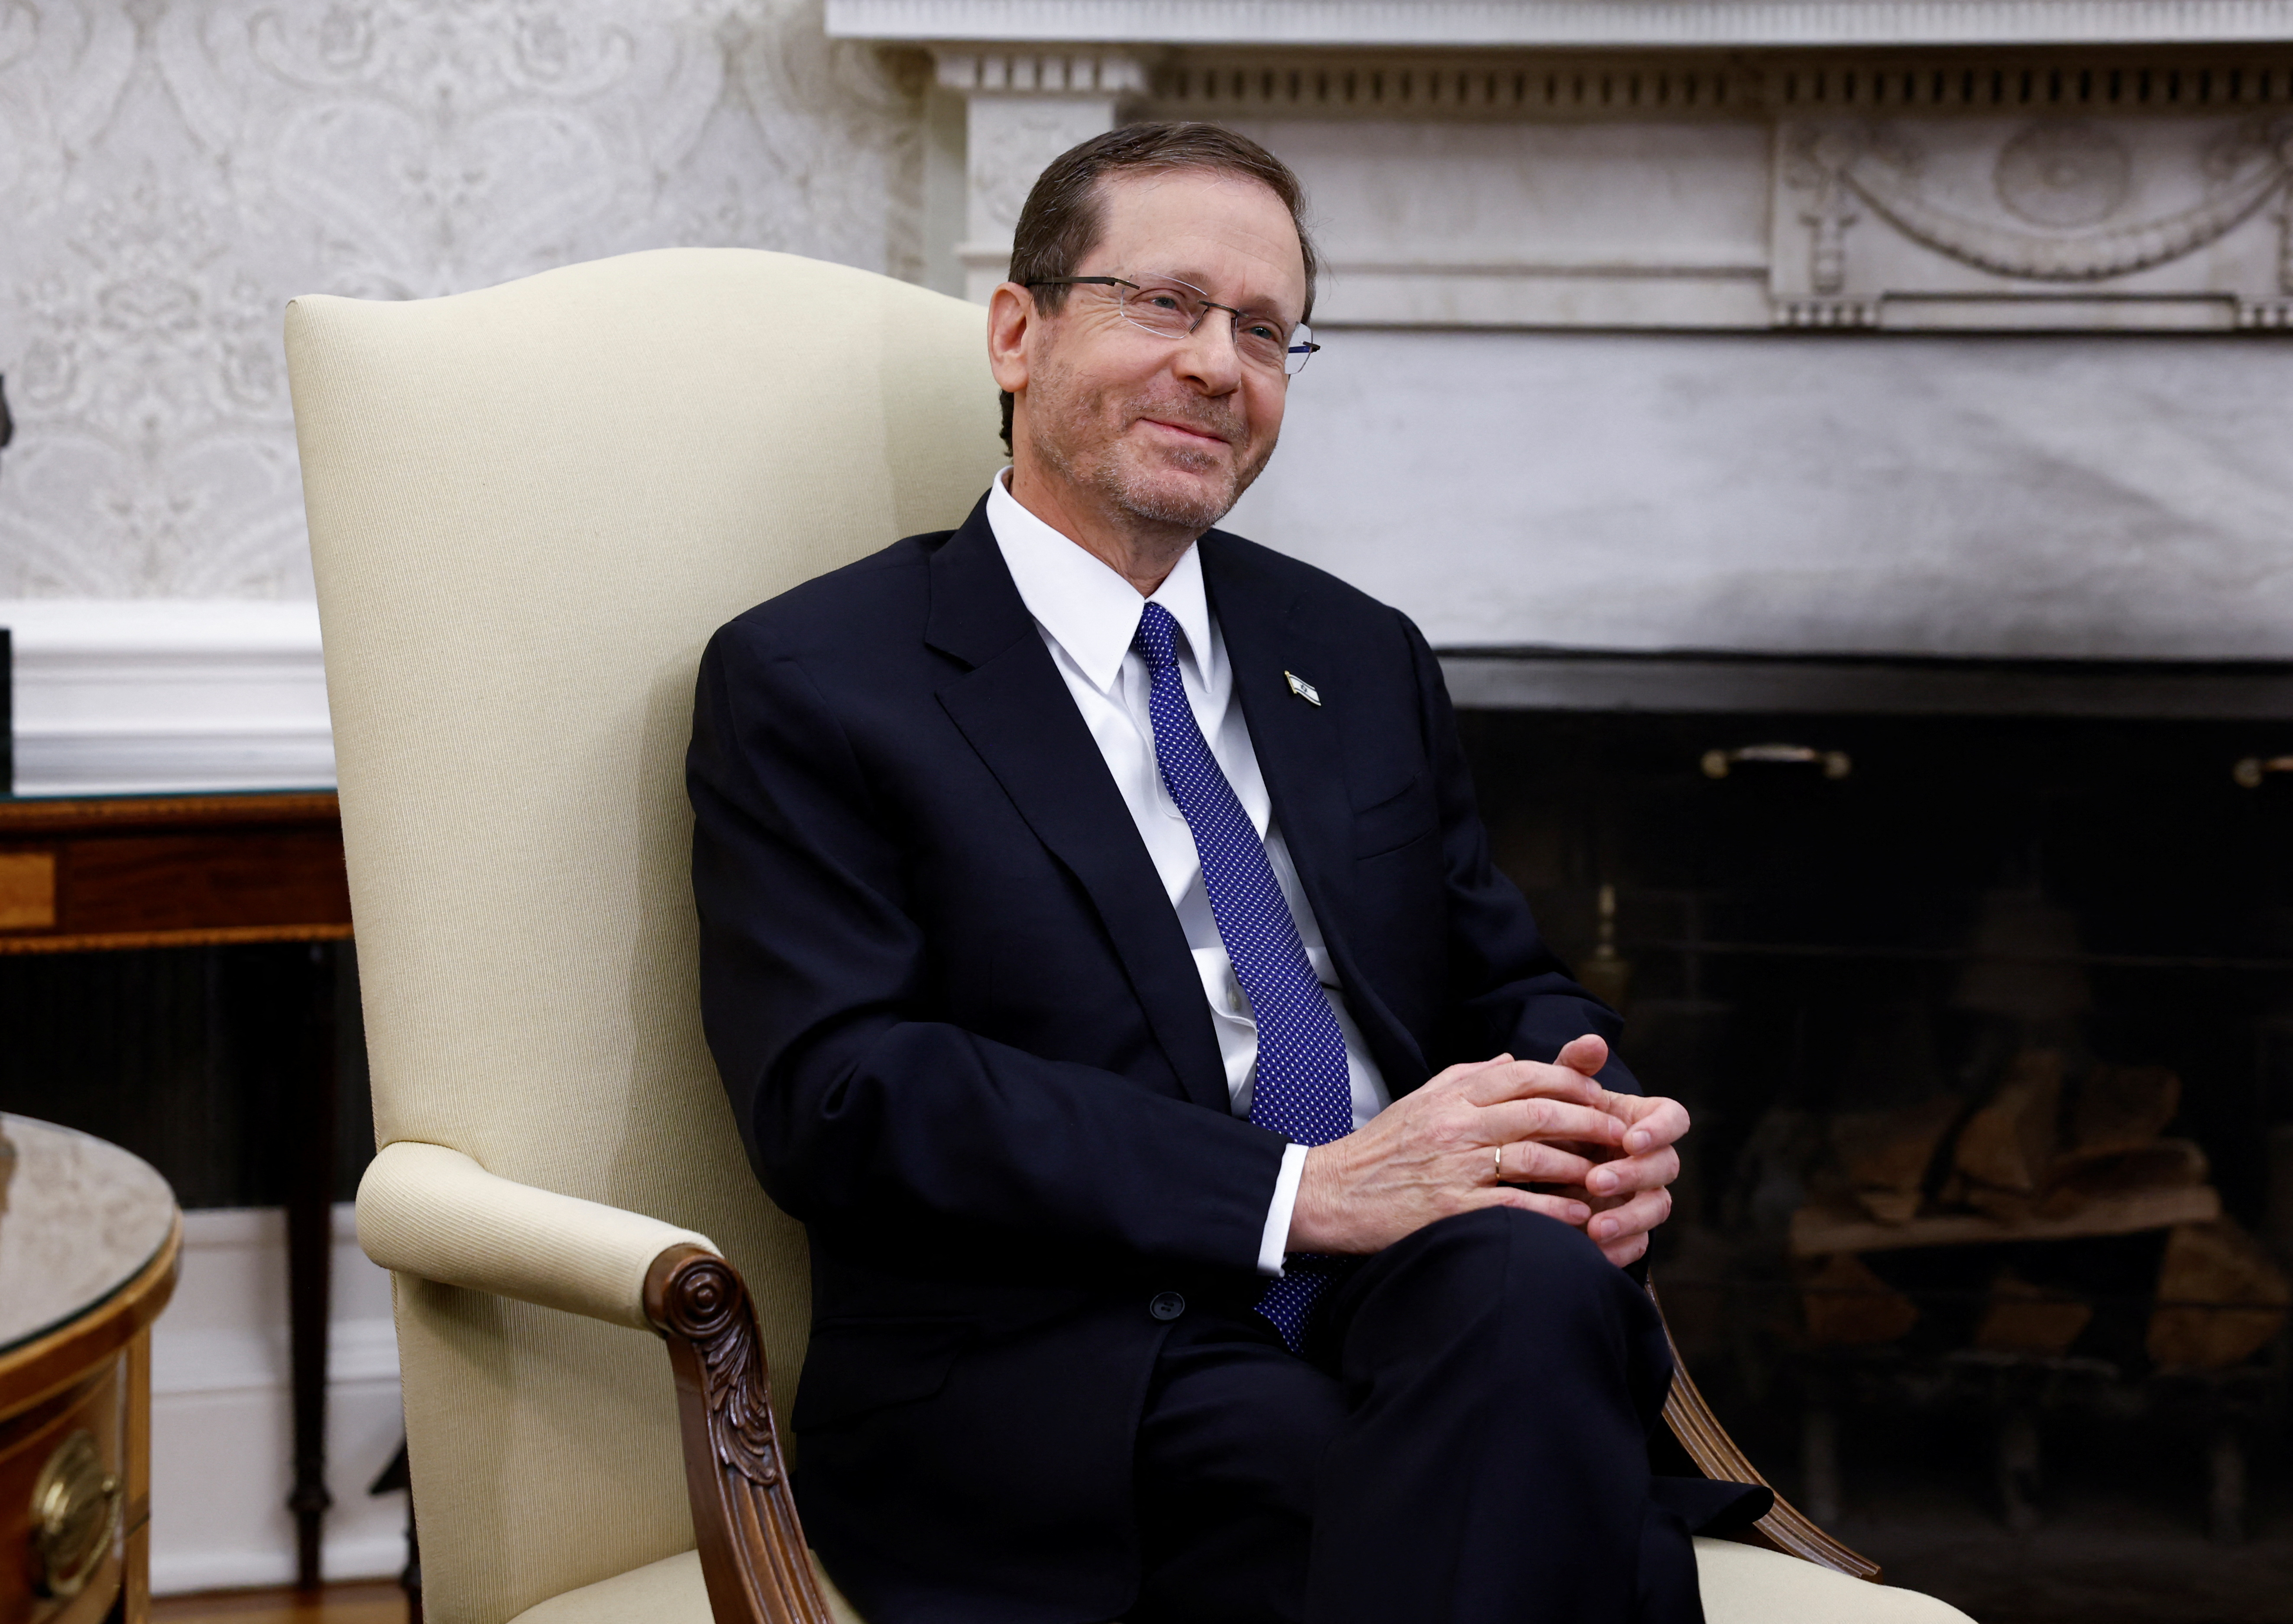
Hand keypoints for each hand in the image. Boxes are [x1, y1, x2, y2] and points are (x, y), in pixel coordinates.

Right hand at [1286, 1048, 1625, 1255]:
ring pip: (1534, 1156)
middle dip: (1591, 1122)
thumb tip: (1513, 1058)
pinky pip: (1514, 1205)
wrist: (1333, 1192)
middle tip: (1623, 1136)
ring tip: (1608, 1177)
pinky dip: (1552, 1210)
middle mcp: (1457, 1125)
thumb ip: (1469, 1076)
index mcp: (1453, 1095)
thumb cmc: (1382, 1147)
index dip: (1571, 1083)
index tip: (1601, 1097)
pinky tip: (1578, 1216)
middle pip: (1541, 1112)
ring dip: (1580, 1166)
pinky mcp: (1449, 1208)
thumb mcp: (1422, 1099)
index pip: (1524, 1075)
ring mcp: (1454, 1167)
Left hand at [1554, 1046, 1688, 1267]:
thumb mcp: (1559, 1094)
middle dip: (1633, 1174)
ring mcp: (1644, 1196)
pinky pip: (1638, 1244)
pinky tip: (1593, 1251)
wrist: (1536, 1164)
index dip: (1660, 1129)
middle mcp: (1652, 1159)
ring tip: (1593, 1228)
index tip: (1632, 1137)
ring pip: (1657, 1209)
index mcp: (1643, 1121)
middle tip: (1595, 1180)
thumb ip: (1575, 1067)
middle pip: (1665, 1167)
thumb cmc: (1557, 1121)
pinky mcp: (1631, 1230)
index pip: (1674, 1120)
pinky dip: (1620, 1248)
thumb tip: (1593, 1041)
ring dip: (1629, 1218)